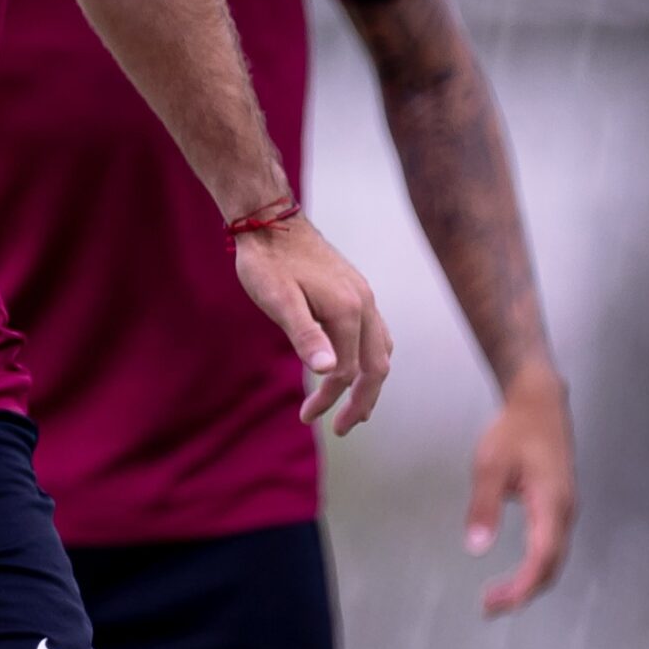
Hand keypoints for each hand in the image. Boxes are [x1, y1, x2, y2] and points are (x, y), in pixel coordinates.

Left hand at [231, 215, 390, 433]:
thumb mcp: (278, 300)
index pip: (346, 371)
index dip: (328, 399)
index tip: (305, 417)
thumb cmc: (267, 262)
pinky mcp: (357, 290)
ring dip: (371, 382)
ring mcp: (364, 295)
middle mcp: (365, 303)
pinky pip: (376, 332)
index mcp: (347, 310)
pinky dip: (370, 357)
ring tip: (355, 406)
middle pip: (376, 367)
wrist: (270, 220)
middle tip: (342, 429)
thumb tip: (327, 371)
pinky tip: (356, 365)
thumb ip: (304, 335)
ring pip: (381, 350)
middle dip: (361, 402)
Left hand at [465, 366, 575, 614]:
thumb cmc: (514, 430)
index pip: (542, 558)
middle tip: (490, 606)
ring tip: (498, 596)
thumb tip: (476, 547)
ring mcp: (566, 510)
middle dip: (524, 591)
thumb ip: (483, 506)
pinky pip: (551, 545)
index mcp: (552, 503)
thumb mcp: (489, 464)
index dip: (522, 586)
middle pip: (552, 565)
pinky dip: (535, 565)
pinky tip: (516, 572)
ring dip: (530, 581)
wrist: (539, 401)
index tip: (497, 602)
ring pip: (554, 557)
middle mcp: (565, 512)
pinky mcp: (559, 506)